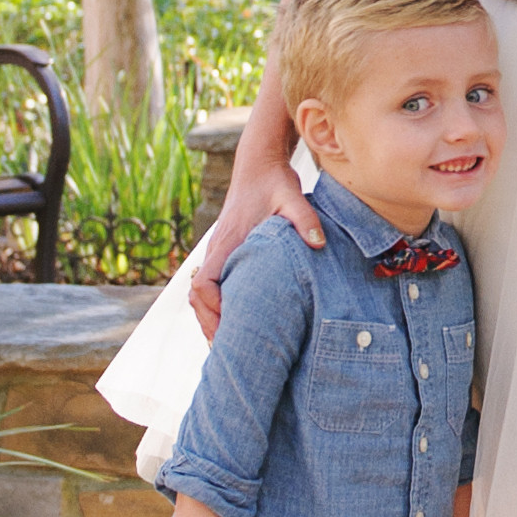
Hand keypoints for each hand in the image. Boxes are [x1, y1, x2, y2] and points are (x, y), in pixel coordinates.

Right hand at [190, 149, 319, 337]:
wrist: (259, 164)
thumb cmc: (275, 182)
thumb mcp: (292, 197)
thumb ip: (305, 220)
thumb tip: (319, 243)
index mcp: (226, 243)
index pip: (204, 285)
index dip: (212, 310)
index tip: (228, 328)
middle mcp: (217, 249)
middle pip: (197, 296)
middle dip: (209, 324)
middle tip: (226, 352)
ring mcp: (220, 251)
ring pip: (202, 293)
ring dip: (211, 317)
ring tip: (227, 346)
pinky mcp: (227, 251)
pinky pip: (212, 284)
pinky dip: (217, 305)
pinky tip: (234, 321)